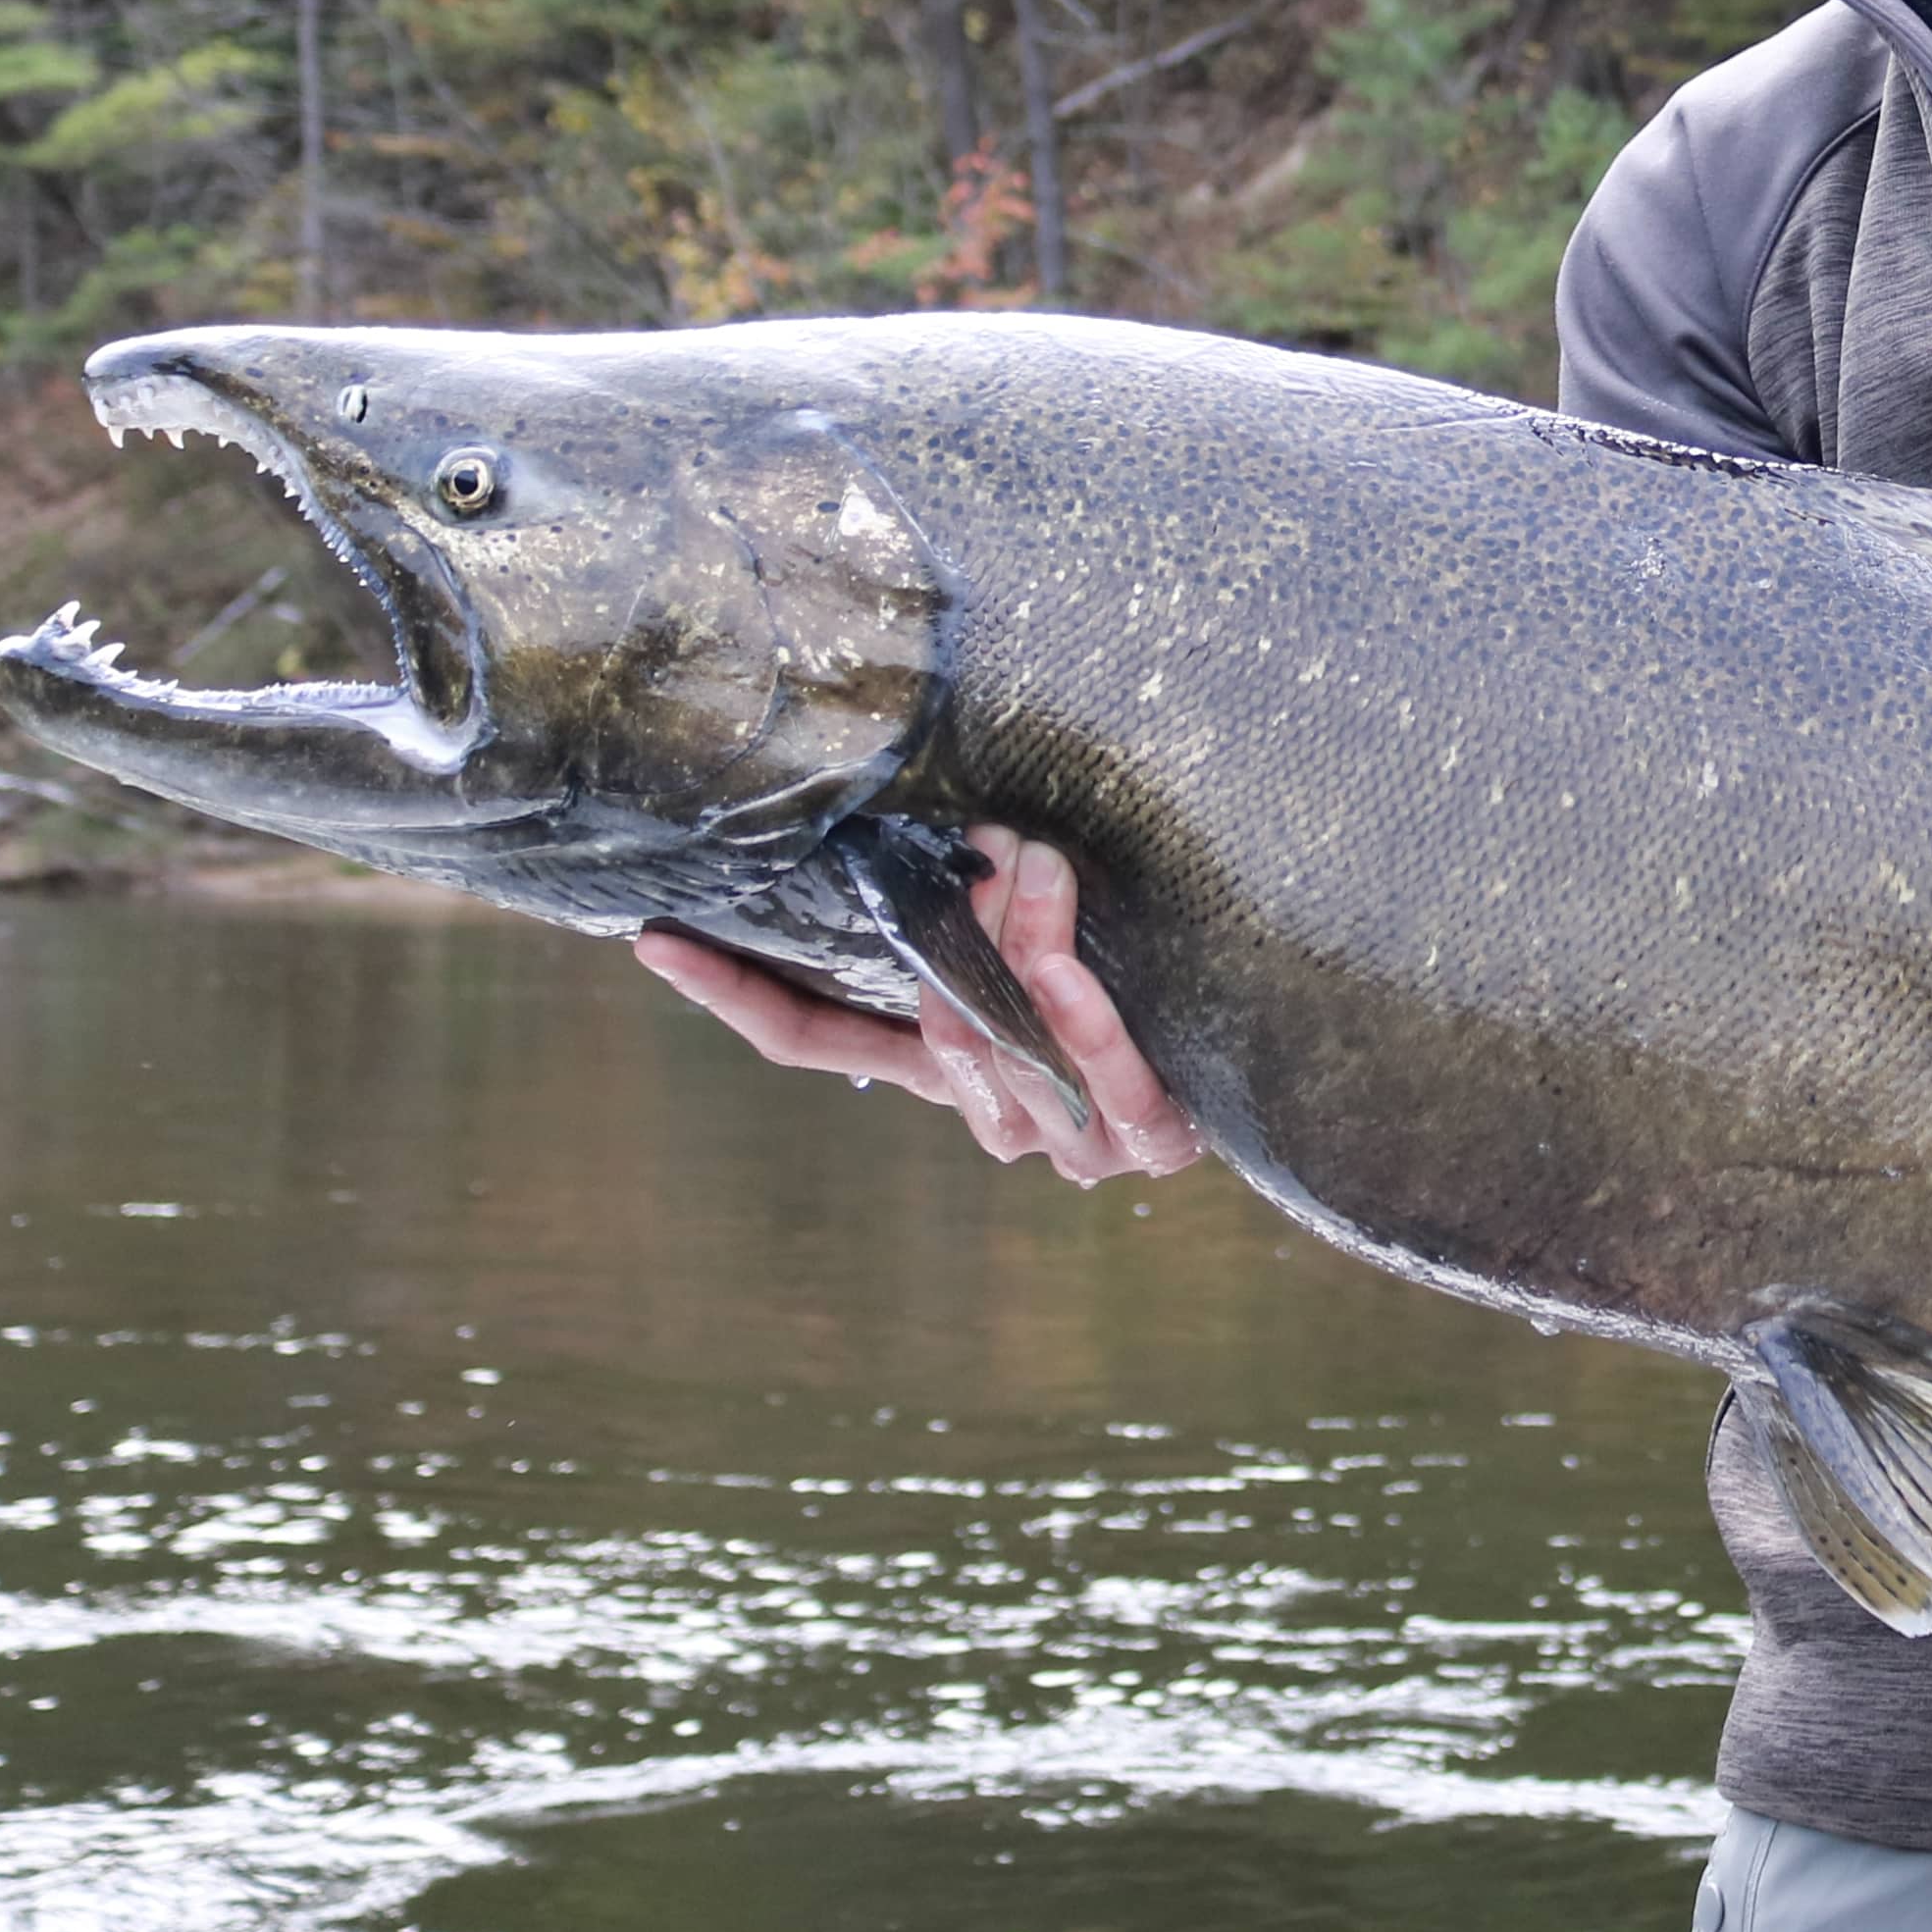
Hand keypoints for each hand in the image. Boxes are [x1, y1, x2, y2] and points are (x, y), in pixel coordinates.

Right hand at [634, 823, 1203, 1187]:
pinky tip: (1067, 969)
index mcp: (949, 1065)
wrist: (1276, 1069)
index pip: (813, 1040)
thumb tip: (934, 794)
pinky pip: (1103, 1075)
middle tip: (967, 836)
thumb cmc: (1149, 977)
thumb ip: (978, 895)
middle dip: (939, 929)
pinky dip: (1082, 1017)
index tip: (655, 938)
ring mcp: (1067, 1137)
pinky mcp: (1145, 1138)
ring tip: (1030, 861)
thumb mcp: (1047, 932)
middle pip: (924, 1028)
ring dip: (1019, 941)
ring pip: (1006, 1042)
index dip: (733, 994)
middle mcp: (993, 1112)